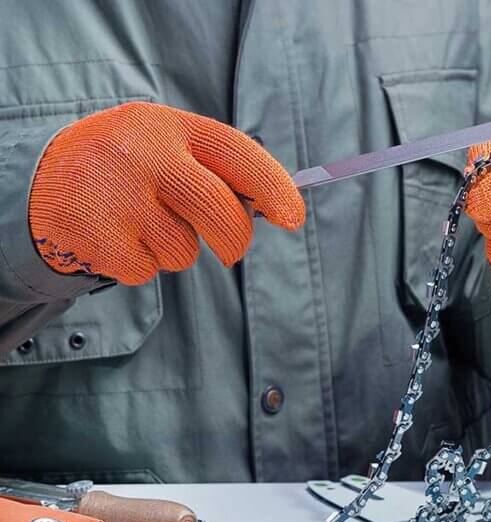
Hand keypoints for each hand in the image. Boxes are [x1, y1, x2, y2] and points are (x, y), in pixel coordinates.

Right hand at [29, 102, 304, 284]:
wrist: (40, 182)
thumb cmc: (127, 170)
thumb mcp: (163, 148)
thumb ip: (212, 171)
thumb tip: (272, 208)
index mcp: (164, 125)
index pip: (236, 152)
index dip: (273, 186)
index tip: (293, 217)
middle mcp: (140, 154)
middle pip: (220, 213)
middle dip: (236, 239)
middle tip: (231, 248)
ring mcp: (114, 196)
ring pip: (185, 250)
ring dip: (177, 250)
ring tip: (144, 225)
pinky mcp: (93, 236)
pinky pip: (149, 270)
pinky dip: (141, 264)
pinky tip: (117, 238)